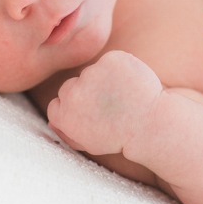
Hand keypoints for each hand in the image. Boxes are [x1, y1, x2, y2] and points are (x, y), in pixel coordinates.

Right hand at [46, 50, 164, 155]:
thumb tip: (52, 121)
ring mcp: (92, 74)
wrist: (151, 126)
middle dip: (87, 92)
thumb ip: (67, 132)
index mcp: (64, 115)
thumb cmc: (121, 137)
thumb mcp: (89, 144)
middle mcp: (73, 93)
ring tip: (123, 98)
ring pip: (93, 72)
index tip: (92, 113)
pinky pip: (111, 61)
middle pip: (72, 85)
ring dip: (105, 80)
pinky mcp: (111, 60)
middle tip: (109, 106)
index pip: (58, 102)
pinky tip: (131, 85)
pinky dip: (121, 69)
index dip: (76, 107)